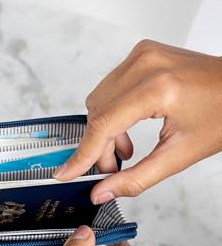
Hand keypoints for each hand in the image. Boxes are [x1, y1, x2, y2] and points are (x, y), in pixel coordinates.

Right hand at [53, 40, 221, 203]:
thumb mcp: (180, 156)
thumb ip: (136, 178)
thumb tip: (102, 191)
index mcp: (158, 88)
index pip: (103, 125)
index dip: (83, 154)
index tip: (65, 172)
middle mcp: (145, 64)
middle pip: (96, 112)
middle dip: (98, 145)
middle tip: (113, 167)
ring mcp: (142, 55)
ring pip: (98, 100)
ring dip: (104, 129)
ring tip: (126, 149)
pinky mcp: (141, 54)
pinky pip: (109, 88)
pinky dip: (112, 112)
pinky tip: (128, 128)